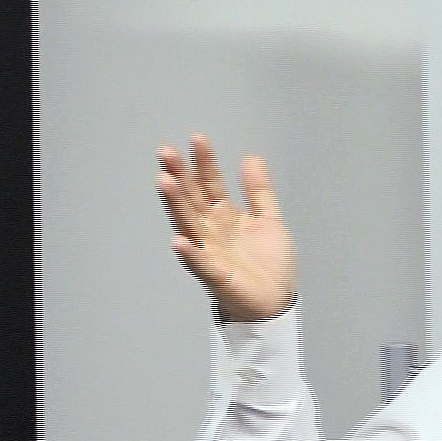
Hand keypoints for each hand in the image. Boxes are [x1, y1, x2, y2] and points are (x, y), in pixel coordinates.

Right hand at [156, 134, 294, 322]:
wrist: (276, 301)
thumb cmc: (269, 266)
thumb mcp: (269, 219)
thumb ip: (259, 191)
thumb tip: (251, 158)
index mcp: (223, 215)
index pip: (209, 183)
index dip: (203, 162)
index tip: (197, 139)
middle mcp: (211, 230)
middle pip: (191, 198)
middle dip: (179, 175)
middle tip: (167, 153)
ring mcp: (209, 251)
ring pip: (188, 223)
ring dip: (176, 204)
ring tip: (165, 182)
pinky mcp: (214, 276)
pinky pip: (199, 263)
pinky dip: (189, 253)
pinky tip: (178, 240)